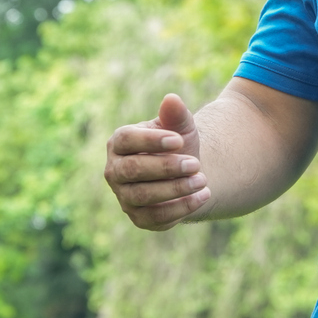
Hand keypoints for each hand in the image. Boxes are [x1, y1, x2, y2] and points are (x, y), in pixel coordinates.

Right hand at [103, 94, 209, 230]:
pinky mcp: (138, 218)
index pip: (126, 140)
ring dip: (176, 188)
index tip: (179, 140)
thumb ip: (175, 114)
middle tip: (196, 163)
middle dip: (166, 167)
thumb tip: (171, 99)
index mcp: (119, 143)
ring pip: (143, 195)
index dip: (151, 140)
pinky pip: (155, 217)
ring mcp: (124, 196)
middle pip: (132, 170)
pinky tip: (203, 196)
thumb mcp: (180, 127)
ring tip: (203, 180)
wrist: (185, 173)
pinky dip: (181, 207)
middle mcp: (115, 170)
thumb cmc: (177, 145)